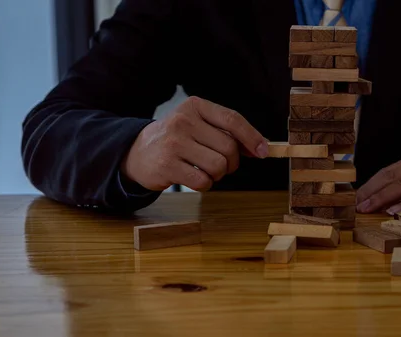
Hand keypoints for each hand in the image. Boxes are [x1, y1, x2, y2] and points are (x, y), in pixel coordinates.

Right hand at [121, 96, 267, 190]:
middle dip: (232, 162)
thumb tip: (259, 147)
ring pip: (218, 166)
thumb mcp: (198, 125)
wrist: (138, 152)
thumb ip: (226, 133)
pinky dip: (205, 184)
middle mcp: (183, 121)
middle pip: (229, 147)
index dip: (252, 137)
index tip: (262, 151)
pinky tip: (194, 178)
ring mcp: (173, 143)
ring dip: (218, 175)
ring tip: (206, 171)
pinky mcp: (167, 165)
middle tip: (222, 165)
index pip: (232, 120)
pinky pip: (203, 181)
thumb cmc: (176, 139)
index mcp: (195, 106)